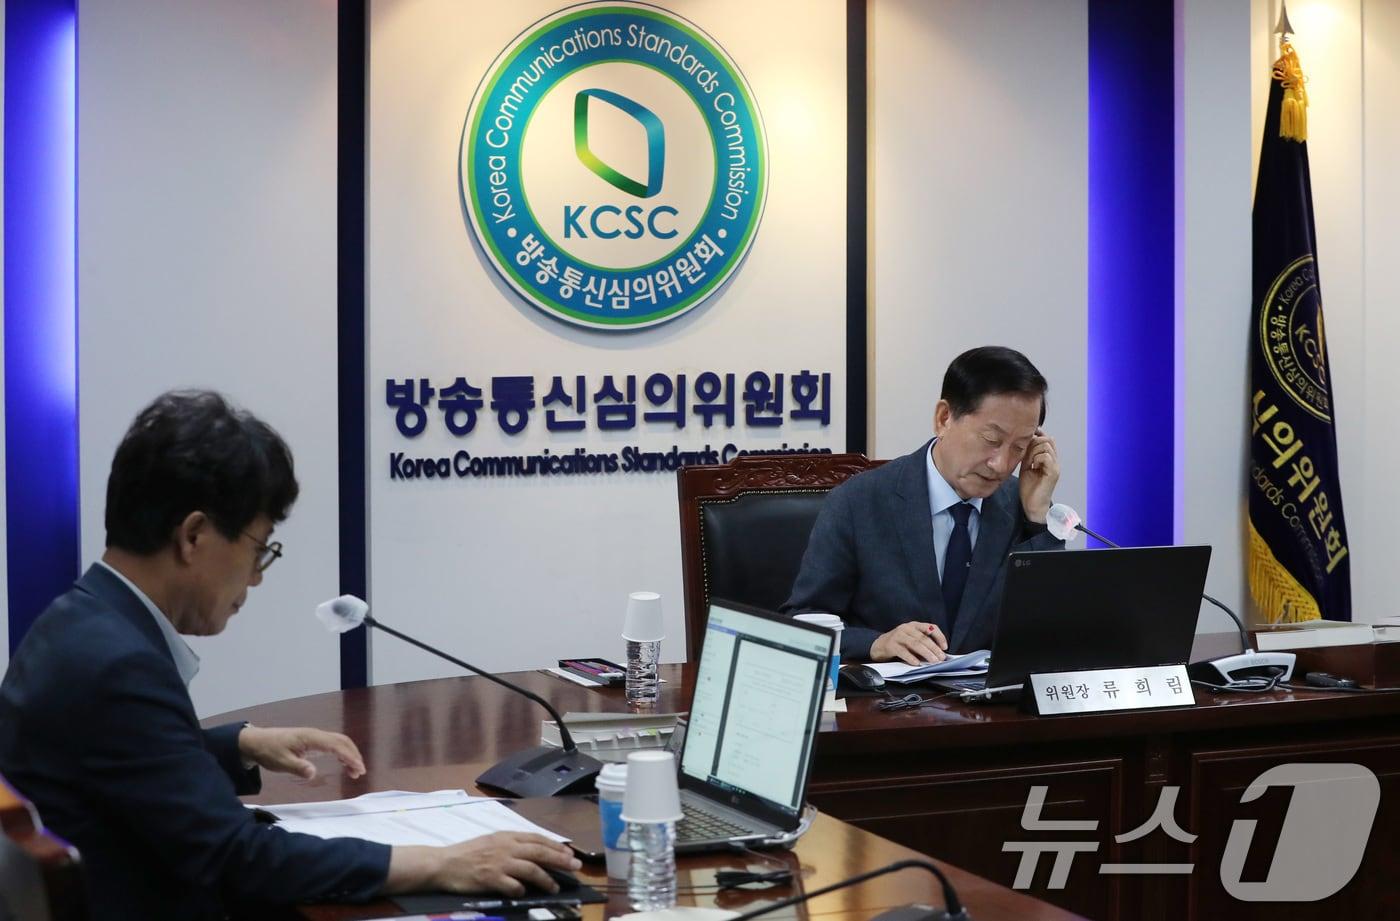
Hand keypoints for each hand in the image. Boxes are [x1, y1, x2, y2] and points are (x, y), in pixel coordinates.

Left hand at [237, 725, 365, 779]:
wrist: (257, 742)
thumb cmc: (269, 751)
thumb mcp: (281, 762)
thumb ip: (298, 767)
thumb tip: (313, 773)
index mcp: (311, 738)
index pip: (335, 745)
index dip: (349, 756)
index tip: (358, 768)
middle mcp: (316, 735)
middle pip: (342, 741)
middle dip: (354, 754)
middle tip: (360, 771)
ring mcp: (315, 738)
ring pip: (339, 742)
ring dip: (349, 754)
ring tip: (355, 772)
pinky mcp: (312, 742)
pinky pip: (332, 745)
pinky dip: (342, 754)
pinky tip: (344, 764)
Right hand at [386, 832, 581, 895]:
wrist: (443, 863)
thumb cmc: (468, 853)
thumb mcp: (492, 841)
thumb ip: (512, 844)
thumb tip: (534, 851)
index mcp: (506, 836)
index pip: (537, 839)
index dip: (556, 847)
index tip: (570, 854)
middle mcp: (505, 847)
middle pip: (539, 853)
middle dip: (560, 860)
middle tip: (575, 867)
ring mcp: (499, 863)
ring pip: (531, 869)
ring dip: (546, 879)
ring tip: (555, 887)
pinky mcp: (490, 879)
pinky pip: (512, 885)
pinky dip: (522, 889)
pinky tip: (525, 892)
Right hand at [870, 622, 946, 664]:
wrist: (879, 645)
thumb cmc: (899, 643)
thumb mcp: (912, 639)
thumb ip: (923, 644)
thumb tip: (938, 654)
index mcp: (914, 625)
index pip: (930, 627)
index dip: (939, 636)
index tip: (945, 647)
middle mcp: (906, 628)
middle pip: (923, 638)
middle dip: (934, 648)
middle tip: (941, 658)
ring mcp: (898, 635)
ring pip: (915, 644)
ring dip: (926, 653)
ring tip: (933, 661)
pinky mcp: (891, 644)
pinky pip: (903, 651)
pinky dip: (911, 657)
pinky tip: (917, 663)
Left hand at [1018, 428, 1059, 522]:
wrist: (1031, 505)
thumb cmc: (1029, 488)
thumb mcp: (1026, 466)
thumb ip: (1029, 454)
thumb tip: (1030, 440)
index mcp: (1049, 459)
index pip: (1048, 439)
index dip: (1038, 435)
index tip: (1027, 439)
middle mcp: (1055, 461)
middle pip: (1047, 439)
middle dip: (1033, 444)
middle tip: (1027, 457)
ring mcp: (1055, 466)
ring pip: (1046, 446)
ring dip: (1034, 452)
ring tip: (1030, 463)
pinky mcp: (1053, 473)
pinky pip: (1046, 456)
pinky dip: (1036, 459)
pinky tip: (1033, 467)